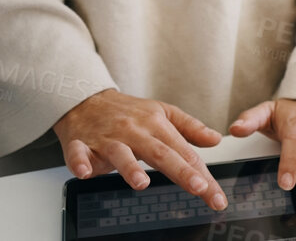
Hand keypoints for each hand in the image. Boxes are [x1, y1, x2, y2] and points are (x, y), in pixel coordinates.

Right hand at [53, 88, 226, 209]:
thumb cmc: (128, 111)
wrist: (87, 99)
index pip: (183, 152)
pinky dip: (80, 163)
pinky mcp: (82, 144)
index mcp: (156, 125)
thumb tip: (215, 140)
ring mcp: (108, 139)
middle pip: (160, 153)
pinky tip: (85, 173)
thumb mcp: (163, 113)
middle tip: (199, 188)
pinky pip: (80, 154)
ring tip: (142, 183)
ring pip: (121, 154)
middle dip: (181, 171)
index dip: (201, 174)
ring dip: (130, 168)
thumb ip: (190, 128)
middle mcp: (135, 131)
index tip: (215, 195)